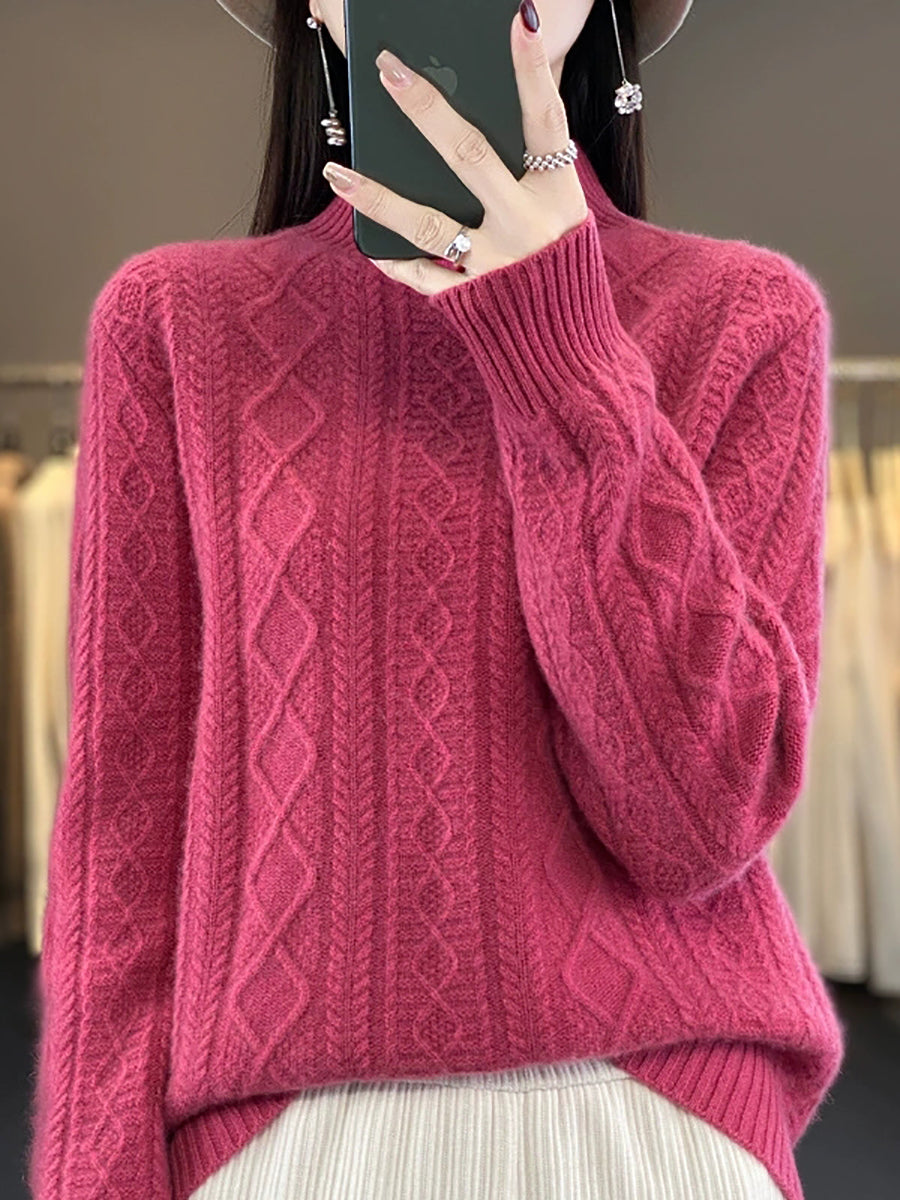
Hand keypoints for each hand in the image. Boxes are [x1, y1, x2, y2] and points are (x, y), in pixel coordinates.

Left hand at [322, 3, 589, 295]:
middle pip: (469, 156)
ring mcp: (495, 267)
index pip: (546, 121)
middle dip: (425, 109)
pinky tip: (364, 239)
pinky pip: (420, 274)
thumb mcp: (561, 219)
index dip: (531, 70)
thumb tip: (460, 132)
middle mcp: (527, 229)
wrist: (569, 358)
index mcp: (559, 199)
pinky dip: (391, 258)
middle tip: (389, 70)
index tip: (516, 18)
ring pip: (426, 222)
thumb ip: (525, 178)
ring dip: (376, 194)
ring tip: (337, 172)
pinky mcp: (470, 302)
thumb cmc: (560, 276)